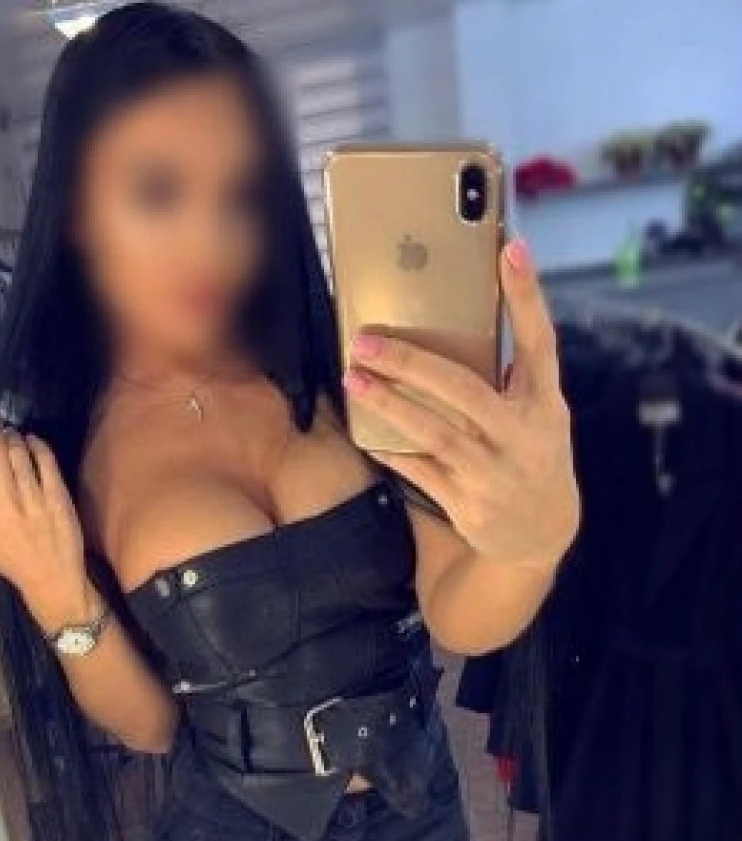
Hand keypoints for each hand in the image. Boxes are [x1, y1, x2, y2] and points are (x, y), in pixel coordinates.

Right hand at [0, 414, 98, 630]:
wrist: (49, 576)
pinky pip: (46, 461)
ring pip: (19, 453)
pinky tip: (33, 441)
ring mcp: (33, 498)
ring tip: (11, 434)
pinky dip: (38, 446)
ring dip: (14, 437)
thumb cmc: (7, 558)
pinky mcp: (57, 496)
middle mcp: (4, 500)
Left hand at [344, 238, 579, 567]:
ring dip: (388, 403)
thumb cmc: (531, 453)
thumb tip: (464, 316)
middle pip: (464, 389)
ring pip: (434, 432)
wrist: (542, 533)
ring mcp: (494, 474)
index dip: (526, 296)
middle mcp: (523, 436)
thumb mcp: (539, 413)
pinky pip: (421, 472)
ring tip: (353, 376)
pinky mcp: (469, 505)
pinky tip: (366, 430)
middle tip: (366, 339)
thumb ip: (512, 373)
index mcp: (546, 404)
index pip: (540, 341)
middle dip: (411, 361)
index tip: (509, 248)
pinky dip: (393, 450)